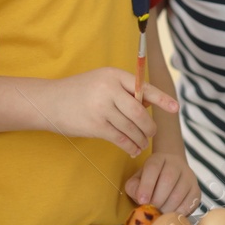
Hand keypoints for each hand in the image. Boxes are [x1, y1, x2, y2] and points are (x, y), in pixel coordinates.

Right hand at [47, 68, 177, 157]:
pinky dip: (130, 146)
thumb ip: (124, 90)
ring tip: (142, 144)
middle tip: (151, 133)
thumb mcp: (101, 82)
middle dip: (149, 126)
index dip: (162, 99)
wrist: (49, 102)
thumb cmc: (78, 92)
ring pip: (132, 127)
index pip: (144, 87)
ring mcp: (102, 107)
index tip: (175, 108)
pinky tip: (132, 149)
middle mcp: (109, 88)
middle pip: (140, 112)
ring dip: (140, 139)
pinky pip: (121, 138)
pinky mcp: (95, 125)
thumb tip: (148, 105)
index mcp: (113, 74)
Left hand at [125, 151, 200, 214]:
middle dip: (157, 199)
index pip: (153, 168)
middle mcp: (176, 164)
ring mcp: (189, 176)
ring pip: (179, 193)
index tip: (142, 200)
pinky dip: (179, 212)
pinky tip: (171, 215)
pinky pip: (190, 203)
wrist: (172, 172)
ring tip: (160, 214)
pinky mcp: (196, 189)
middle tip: (151, 210)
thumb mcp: (138, 179)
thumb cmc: (152, 180)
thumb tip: (140, 199)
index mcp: (158, 159)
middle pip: (168, 180)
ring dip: (167, 208)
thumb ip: (134, 187)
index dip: (146, 185)